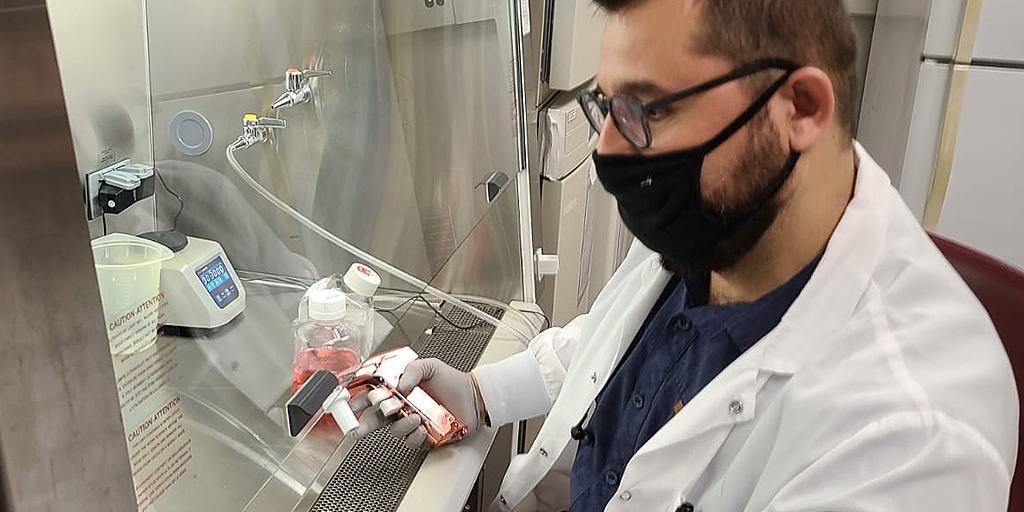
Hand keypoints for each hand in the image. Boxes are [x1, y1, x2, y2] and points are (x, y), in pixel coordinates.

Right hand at [351, 358, 483, 447]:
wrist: (472, 397)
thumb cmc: (452, 381)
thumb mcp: (430, 365)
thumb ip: (413, 369)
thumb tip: (400, 384)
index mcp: (399, 391)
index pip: (373, 397)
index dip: (360, 401)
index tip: (350, 404)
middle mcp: (402, 409)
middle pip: (375, 419)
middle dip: (363, 424)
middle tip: (357, 427)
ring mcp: (412, 423)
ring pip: (394, 430)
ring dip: (401, 425)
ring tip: (413, 417)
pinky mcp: (424, 436)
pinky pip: (412, 441)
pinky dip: (414, 435)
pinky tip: (421, 427)